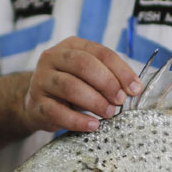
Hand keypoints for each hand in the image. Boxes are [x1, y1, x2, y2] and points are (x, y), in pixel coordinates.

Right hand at [23, 37, 141, 133]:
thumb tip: (134, 88)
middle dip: (107, 83)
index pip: (100, 52)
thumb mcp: (89, 75)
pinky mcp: (36, 103)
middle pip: (83, 65)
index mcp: (71, 45)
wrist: (38, 103)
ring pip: (70, 87)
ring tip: (110, 113)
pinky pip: (58, 112)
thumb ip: (109, 76)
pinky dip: (78, 120)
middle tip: (120, 101)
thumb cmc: (72, 86)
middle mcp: (53, 57)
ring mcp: (41, 80)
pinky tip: (93, 126)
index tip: (135, 88)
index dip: (120, 70)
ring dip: (94, 101)